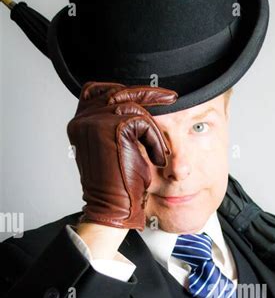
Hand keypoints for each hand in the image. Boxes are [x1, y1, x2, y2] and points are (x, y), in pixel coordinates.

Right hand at [67, 81, 177, 230]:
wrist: (114, 208)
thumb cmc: (117, 185)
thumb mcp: (114, 148)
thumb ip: (114, 125)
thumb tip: (134, 103)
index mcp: (80, 123)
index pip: (97, 90)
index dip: (124, 89)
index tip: (151, 93)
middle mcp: (83, 120)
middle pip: (118, 93)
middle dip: (148, 94)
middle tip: (171, 97)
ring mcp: (95, 122)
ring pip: (133, 108)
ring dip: (152, 132)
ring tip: (158, 155)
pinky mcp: (112, 128)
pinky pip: (144, 123)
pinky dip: (155, 141)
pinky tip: (156, 160)